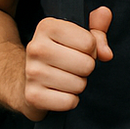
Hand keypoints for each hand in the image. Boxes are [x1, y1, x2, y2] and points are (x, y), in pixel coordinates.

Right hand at [19, 6, 112, 120]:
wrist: (23, 78)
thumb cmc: (59, 54)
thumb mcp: (78, 36)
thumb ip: (97, 30)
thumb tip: (106, 38)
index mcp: (48, 27)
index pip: (90, 42)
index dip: (92, 49)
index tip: (79, 50)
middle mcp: (36, 48)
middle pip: (87, 65)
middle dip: (86, 68)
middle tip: (73, 67)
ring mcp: (32, 72)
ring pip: (80, 85)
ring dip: (78, 85)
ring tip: (64, 79)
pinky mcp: (33, 96)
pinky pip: (69, 102)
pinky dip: (70, 100)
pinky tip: (58, 92)